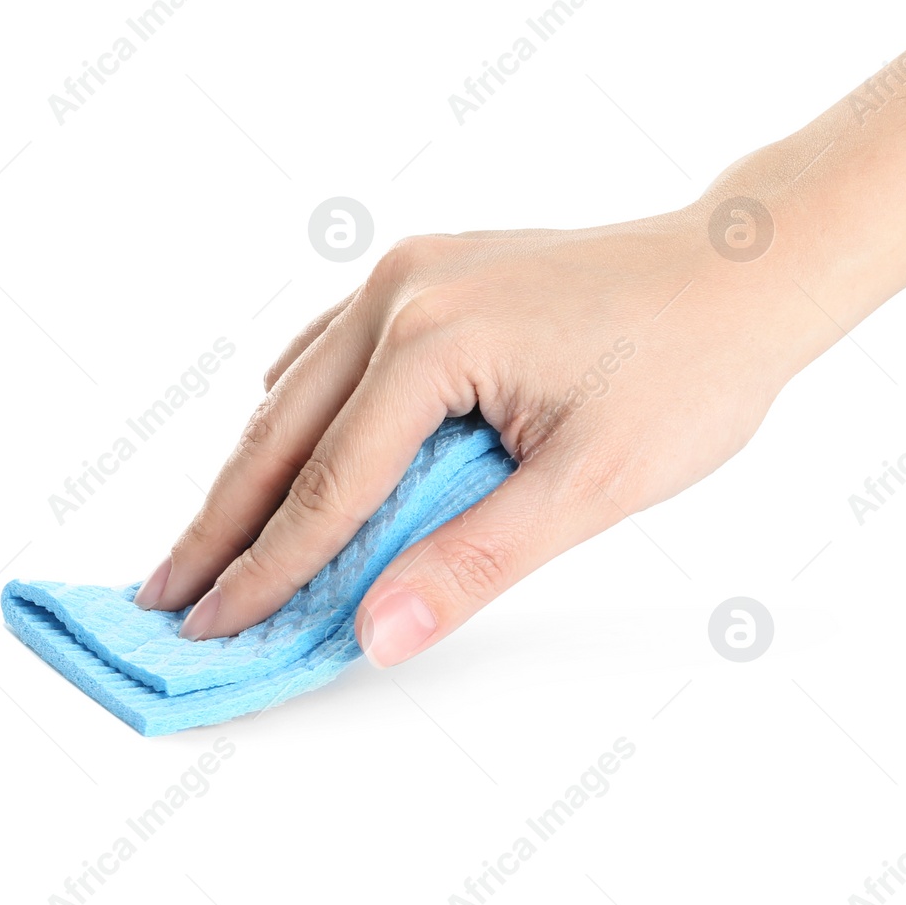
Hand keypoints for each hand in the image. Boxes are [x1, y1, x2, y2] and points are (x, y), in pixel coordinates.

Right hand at [133, 193, 852, 666]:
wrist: (745, 269)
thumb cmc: (690, 367)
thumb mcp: (591, 484)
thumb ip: (474, 561)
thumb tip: (375, 634)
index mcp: (432, 338)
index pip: (327, 486)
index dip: (265, 573)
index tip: (210, 632)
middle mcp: (400, 290)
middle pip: (281, 430)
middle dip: (220, 523)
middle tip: (160, 597)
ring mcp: (410, 270)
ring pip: (297, 388)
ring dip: (252, 470)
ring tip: (210, 545)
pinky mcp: (430, 271)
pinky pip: (333, 351)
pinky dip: (301, 414)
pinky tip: (285, 454)